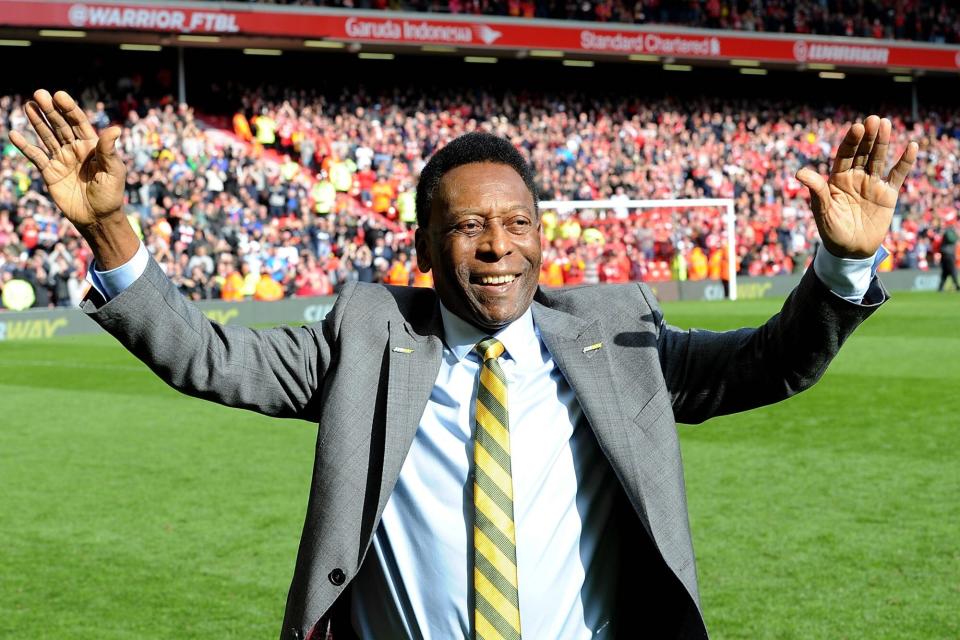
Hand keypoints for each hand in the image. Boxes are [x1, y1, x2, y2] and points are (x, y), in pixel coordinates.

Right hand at [9, 89, 124, 229]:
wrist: (98, 218)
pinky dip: (25, 146)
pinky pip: (35, 156)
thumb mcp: (114, 171)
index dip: (69, 109)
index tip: (59, 95)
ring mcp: (61, 159)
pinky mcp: (49, 172)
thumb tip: (116, 128)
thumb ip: (109, 150)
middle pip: (60, 125)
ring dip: (38, 122)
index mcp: (92, 146)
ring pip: (47, 136)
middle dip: (51, 110)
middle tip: (39, 93)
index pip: (78, 122)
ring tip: (29, 105)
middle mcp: (75, 149)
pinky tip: (15, 134)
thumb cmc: (111, 194)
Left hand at [797, 115, 917, 258]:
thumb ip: (816, 190)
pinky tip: (910, 146)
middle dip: (868, 137)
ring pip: (878, 159)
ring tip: (886, 124)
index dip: (851, 142)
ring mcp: (872, 184)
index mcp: (837, 179)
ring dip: (882, 142)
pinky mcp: (888, 194)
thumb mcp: (822, 210)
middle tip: (874, 120)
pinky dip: (904, 162)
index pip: (844, 155)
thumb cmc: (831, 231)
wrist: (850, 250)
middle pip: (862, 153)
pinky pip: (897, 175)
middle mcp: (855, 177)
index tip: (857, 127)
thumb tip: (799, 172)